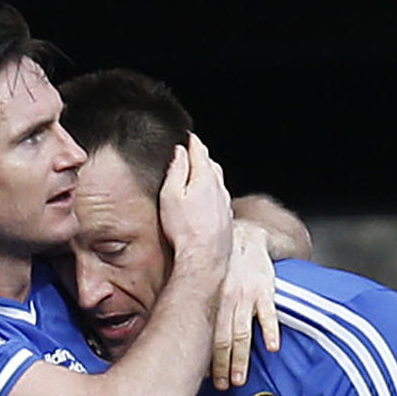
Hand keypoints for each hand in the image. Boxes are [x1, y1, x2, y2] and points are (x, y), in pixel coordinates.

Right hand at [158, 134, 231, 289]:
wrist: (204, 258)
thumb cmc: (185, 230)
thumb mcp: (171, 195)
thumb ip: (176, 170)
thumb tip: (179, 151)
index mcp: (205, 177)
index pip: (199, 149)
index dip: (191, 141)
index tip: (186, 137)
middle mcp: (219, 188)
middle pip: (210, 163)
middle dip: (200, 156)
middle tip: (189, 153)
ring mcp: (225, 204)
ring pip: (217, 181)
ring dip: (207, 174)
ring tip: (196, 175)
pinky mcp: (226, 218)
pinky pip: (219, 198)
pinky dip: (212, 193)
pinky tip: (205, 201)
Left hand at [211, 219, 278, 389]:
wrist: (246, 235)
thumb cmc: (223, 264)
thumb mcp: (204, 280)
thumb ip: (198, 303)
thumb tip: (182, 330)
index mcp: (210, 300)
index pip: (205, 335)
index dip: (204, 358)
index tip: (202, 379)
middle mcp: (225, 300)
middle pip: (222, 340)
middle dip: (221, 366)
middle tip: (221, 386)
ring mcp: (247, 295)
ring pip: (242, 333)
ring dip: (241, 359)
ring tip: (238, 380)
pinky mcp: (266, 290)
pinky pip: (269, 313)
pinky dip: (271, 331)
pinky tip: (272, 348)